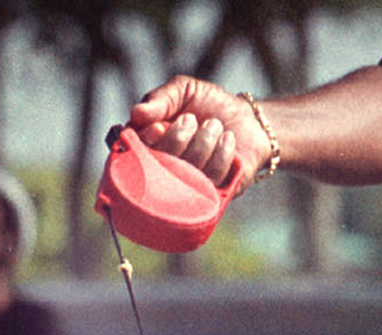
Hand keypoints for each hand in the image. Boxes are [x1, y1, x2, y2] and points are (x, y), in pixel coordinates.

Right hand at [127, 76, 268, 192]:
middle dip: (177, 138)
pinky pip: (212, 180)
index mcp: (149, 149)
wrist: (248, 119)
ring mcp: (188, 188)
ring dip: (204, 141)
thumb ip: (159, 98)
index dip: (146, 144)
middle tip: (191, 120)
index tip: (159, 127)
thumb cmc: (209, 105)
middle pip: (160, 168)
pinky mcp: (213, 196)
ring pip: (188, 172)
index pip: (133, 158)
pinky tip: (228, 138)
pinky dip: (221, 153)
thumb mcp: (183, 91)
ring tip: (214, 125)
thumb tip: (136, 113)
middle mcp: (165, 173)